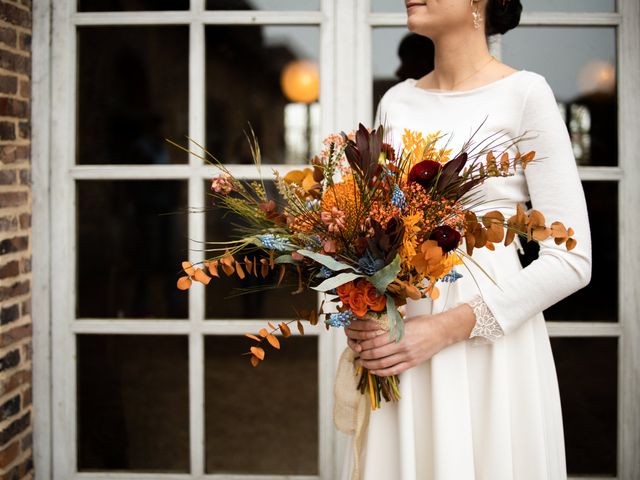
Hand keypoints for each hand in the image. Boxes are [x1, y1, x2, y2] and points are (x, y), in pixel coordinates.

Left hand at [347, 304, 476, 376]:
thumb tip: (376, 330)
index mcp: (399, 334)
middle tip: (358, 356)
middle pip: (377, 354)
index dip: (365, 345)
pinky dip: (383, 372)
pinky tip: (375, 371)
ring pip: (384, 364)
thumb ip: (391, 328)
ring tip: (364, 364)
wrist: (442, 331)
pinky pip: (394, 370)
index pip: (376, 342)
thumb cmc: (424, 323)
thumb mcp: (405, 321)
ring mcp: (407, 356)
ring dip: (371, 365)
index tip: (359, 345)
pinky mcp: (412, 363)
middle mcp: (402, 346)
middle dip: (365, 356)